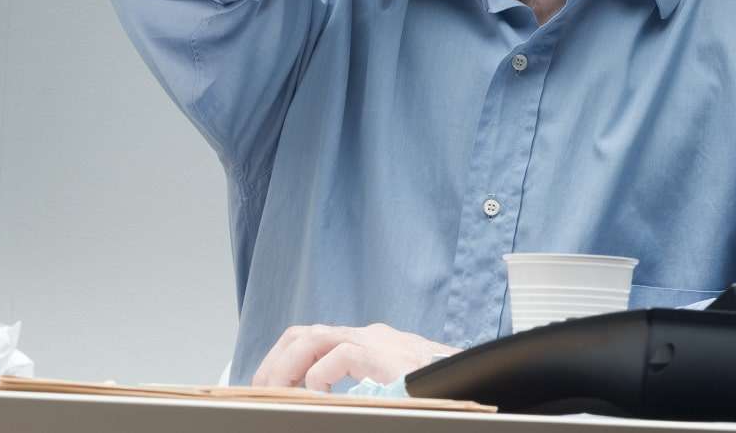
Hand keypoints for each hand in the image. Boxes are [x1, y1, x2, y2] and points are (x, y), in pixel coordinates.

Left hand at [253, 322, 455, 390]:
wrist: (476, 384)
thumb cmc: (437, 388)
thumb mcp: (392, 389)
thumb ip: (363, 389)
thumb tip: (323, 402)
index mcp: (368, 342)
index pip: (313, 338)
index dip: (285, 358)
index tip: (269, 384)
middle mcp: (369, 335)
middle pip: (305, 333)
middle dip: (276, 359)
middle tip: (260, 390)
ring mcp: (378, 342)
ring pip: (315, 337)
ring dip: (288, 365)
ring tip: (277, 391)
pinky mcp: (386, 354)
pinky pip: (341, 354)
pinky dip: (321, 373)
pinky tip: (317, 392)